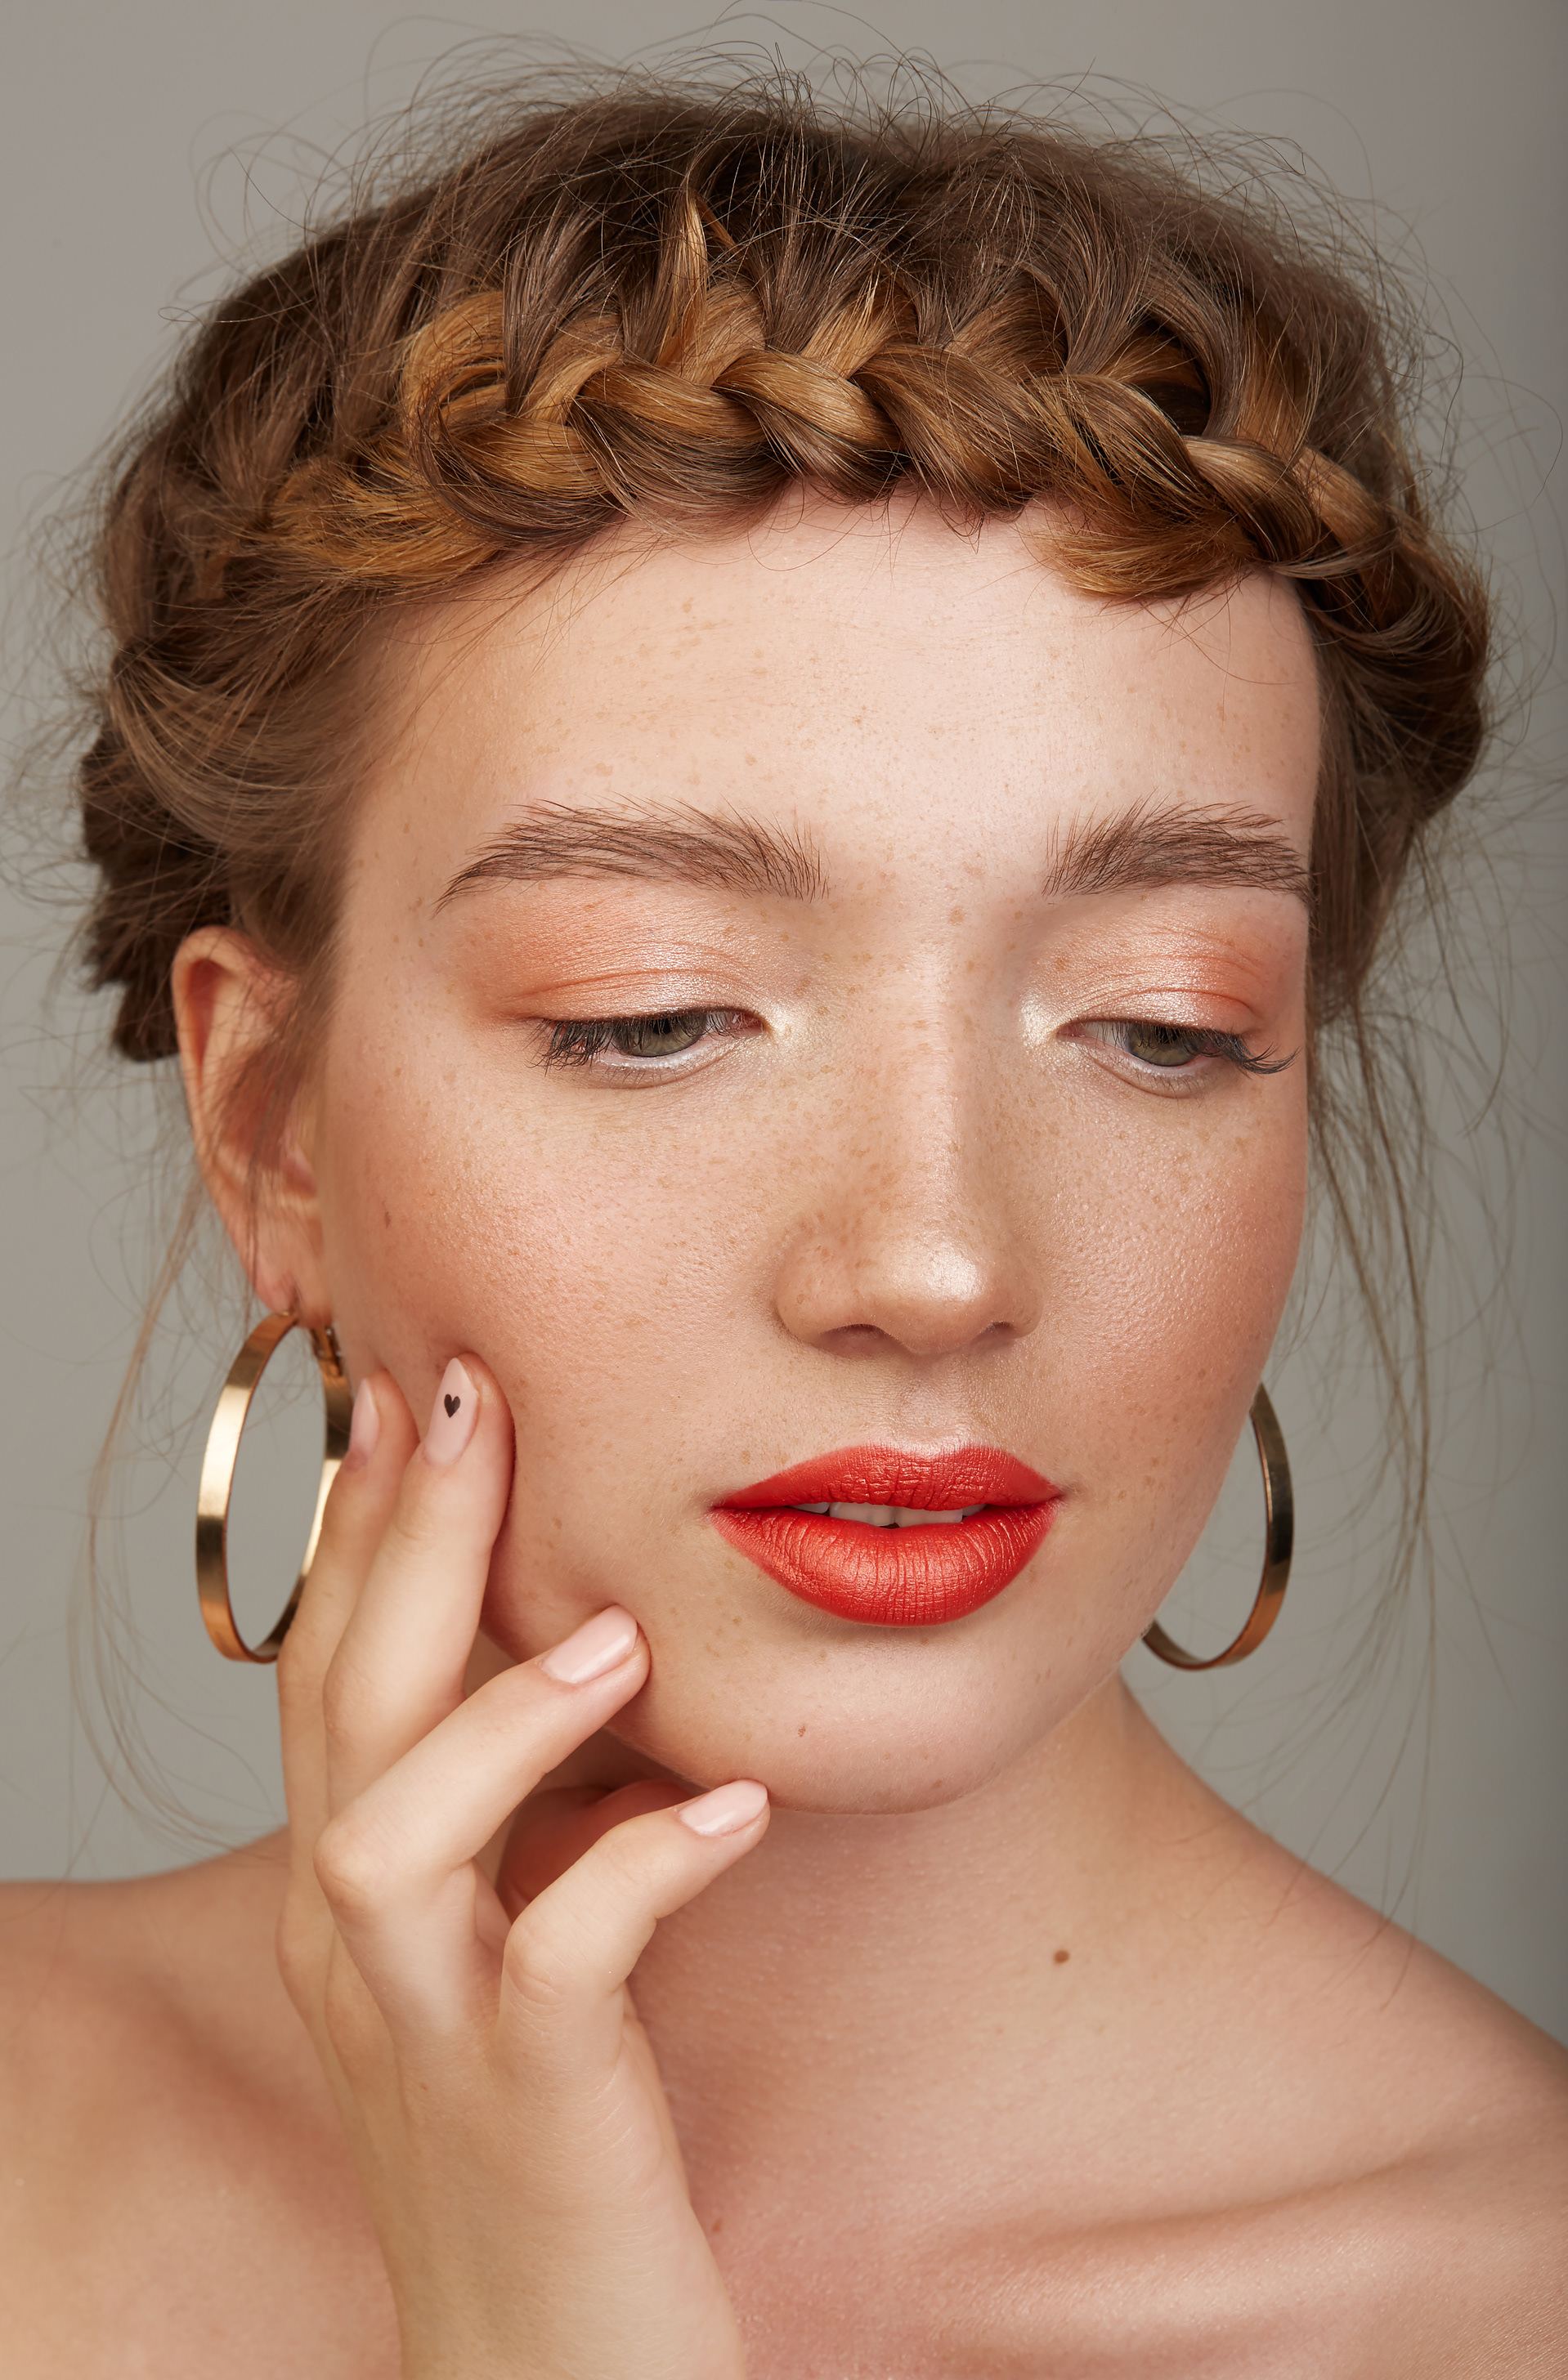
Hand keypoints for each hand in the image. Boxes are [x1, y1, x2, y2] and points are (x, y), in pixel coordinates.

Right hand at [275, 1355, 766, 2379]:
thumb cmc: (553, 2149)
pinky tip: (733, 1808)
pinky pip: (560, 1962)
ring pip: (398, 1830)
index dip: (360, 1531)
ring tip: (610, 1631)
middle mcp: (362, 1950)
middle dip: (400, 1544)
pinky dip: (639, 1866)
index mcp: (361, 1900)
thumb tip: (615, 1658)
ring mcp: (431, 2033)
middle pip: (345, 1711)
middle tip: (465, 1391)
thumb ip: (536, 1822)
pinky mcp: (528, 2110)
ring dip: (496, 1715)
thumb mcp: (519, 1956)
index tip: (406, 1389)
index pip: (328, 1679)